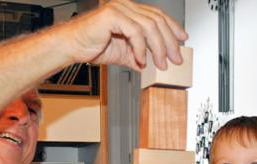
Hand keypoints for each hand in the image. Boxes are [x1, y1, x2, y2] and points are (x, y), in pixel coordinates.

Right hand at [59, 0, 187, 70]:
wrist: (73, 47)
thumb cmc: (93, 46)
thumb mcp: (125, 54)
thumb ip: (140, 55)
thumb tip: (155, 64)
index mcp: (130, 11)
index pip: (158, 16)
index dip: (173, 27)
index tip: (183, 40)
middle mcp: (126, 6)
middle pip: (158, 21)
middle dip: (170, 42)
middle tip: (176, 59)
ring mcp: (119, 8)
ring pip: (150, 27)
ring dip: (158, 49)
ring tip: (161, 63)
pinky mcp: (112, 15)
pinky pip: (135, 32)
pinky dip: (141, 49)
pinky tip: (141, 60)